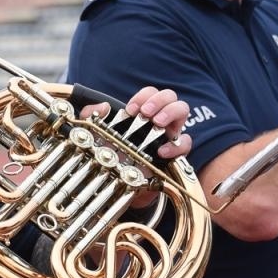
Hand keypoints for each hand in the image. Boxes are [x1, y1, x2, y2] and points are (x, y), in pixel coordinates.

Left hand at [77, 86, 193, 158]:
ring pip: (182, 110)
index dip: (142, 97)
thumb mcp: (97, 134)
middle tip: (146, 113)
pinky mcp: (175, 154)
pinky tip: (162, 151)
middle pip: (170, 96)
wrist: (122, 183)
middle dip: (159, 100)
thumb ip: (92, 116)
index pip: (150, 93)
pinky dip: (176, 145)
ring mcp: (170, 134)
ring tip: (157, 122)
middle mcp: (160, 120)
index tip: (131, 110)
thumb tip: (102, 106)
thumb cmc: (114, 154)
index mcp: (144, 113)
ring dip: (170, 112)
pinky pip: (185, 144)